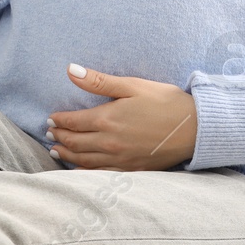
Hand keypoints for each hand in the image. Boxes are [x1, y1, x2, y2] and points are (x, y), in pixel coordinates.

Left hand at [45, 64, 197, 170]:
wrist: (195, 129)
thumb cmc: (165, 102)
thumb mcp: (132, 85)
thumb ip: (99, 81)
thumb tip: (70, 70)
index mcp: (108, 119)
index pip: (73, 122)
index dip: (59, 120)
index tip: (50, 118)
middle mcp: (109, 142)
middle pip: (75, 142)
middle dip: (59, 137)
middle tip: (49, 133)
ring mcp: (120, 159)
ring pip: (84, 161)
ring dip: (67, 155)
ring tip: (56, 150)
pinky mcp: (131, 170)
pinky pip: (100, 174)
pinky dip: (85, 171)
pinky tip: (80, 169)